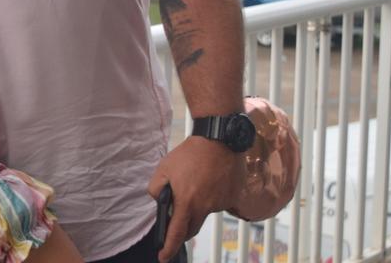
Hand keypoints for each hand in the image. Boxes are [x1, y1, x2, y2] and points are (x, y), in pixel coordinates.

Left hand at [146, 136, 243, 262]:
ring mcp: (221, 204)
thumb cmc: (189, 154)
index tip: (163, 257)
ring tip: (197, 183)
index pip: (175, 233)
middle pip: (192, 228)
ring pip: (206, 213)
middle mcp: (205, 207)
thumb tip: (161, 202)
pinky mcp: (233, 198)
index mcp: (186, 202)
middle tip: (176, 221)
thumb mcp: (163, 169)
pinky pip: (220, 203)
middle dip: (182, 229)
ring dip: (199, 206)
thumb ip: (156, 189)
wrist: (219, 139)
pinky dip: (213, 196)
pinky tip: (211, 180)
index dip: (168, 248)